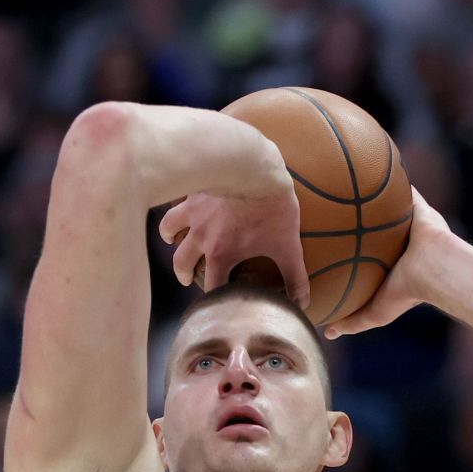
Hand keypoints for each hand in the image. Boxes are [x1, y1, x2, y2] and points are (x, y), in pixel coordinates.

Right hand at [158, 185, 310, 309]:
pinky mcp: (194, 191)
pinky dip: (174, 205)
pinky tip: (177, 203)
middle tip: (187, 277)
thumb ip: (295, 277)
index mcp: (221, 255)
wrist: (256, 168)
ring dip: (169, 238)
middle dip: (184, 274)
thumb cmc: (272, 208)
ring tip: (171, 240)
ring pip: (169, 230)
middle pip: (183, 263)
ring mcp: (194, 213)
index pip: (211, 287)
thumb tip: (303, 303)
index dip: (215, 296)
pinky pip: (176, 200)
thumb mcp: (289, 246)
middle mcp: (201, 238)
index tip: (219, 298)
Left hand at [322, 190, 456, 337]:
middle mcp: (401, 241)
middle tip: (334, 209)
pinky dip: (390, 177)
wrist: (437, 271)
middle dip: (360, 218)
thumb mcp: (376, 312)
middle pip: (377, 227)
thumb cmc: (408, 293)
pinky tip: (370, 165)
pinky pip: (402, 188)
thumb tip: (329, 332)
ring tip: (348, 181)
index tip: (334, 242)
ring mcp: (410, 223)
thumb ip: (353, 322)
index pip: (370, 253)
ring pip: (388, 207)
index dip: (355, 246)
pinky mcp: (418, 207)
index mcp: (392, 263)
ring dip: (372, 195)